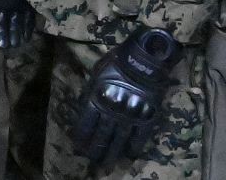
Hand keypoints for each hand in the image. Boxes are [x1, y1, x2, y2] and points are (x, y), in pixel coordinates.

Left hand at [71, 27, 181, 167]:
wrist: (143, 60)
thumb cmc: (116, 63)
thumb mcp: (96, 75)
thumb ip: (90, 93)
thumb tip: (83, 109)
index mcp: (97, 99)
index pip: (86, 124)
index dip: (82, 137)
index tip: (79, 146)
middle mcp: (112, 111)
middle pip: (102, 136)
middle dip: (96, 150)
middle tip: (93, 160)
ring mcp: (130, 116)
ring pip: (119, 141)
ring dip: (113, 154)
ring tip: (108, 164)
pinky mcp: (146, 118)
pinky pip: (140, 138)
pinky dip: (134, 148)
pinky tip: (129, 155)